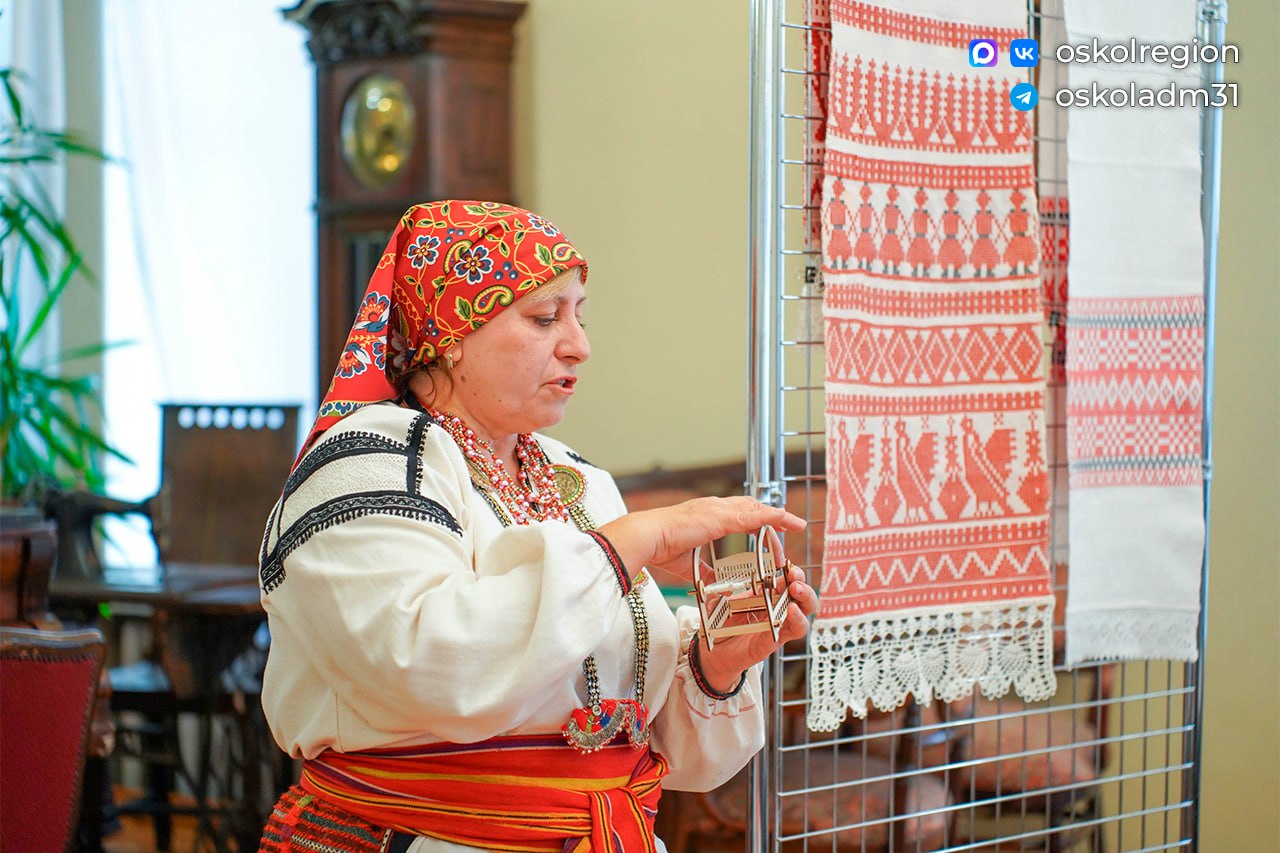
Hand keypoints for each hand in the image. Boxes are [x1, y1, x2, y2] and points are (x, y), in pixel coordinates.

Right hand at [595, 496, 805, 584]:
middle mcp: (714, 506)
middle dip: (770, 515)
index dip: (755, 516)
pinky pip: (753, 515)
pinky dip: (772, 517)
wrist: (647, 536)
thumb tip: (717, 587)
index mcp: (706, 514)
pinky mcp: (720, 517)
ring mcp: (718, 509)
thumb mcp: (690, 564)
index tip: (769, 524)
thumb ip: (707, 573)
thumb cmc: (660, 547)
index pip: (737, 512)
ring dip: (777, 516)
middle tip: (788, 525)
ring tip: (795, 523)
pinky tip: (786, 520)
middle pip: (750, 506)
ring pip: (755, 508)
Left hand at [694, 562, 818, 693]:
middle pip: (801, 590)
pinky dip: (798, 620)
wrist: (714, 653)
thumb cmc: (721, 624)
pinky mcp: (778, 639)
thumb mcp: (722, 600)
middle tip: (793, 574)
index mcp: (767, 593)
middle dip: (801, 579)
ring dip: (805, 597)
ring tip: (796, 589)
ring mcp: (780, 622)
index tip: (785, 560)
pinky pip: (796, 630)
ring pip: (805, 609)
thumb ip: (725, 588)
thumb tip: (720, 571)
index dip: (789, 568)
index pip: (785, 577)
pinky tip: (792, 611)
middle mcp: (778, 606)